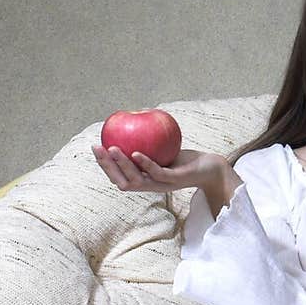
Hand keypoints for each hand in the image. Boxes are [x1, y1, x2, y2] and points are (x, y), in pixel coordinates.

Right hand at [91, 144, 230, 194]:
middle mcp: (149, 186)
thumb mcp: (163, 148)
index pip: (118, 176)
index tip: (96, 147)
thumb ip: (148, 140)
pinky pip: (157, 173)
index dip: (105, 164)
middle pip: (121, 181)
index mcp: (144, 180)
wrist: (209, 169)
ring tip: (113, 149)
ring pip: (136, 180)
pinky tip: (136, 152)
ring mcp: (161, 185)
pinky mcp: (174, 181)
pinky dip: (145, 164)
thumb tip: (133, 117)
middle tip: (98, 148)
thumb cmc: (184, 158)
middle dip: (107, 166)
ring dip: (122, 165)